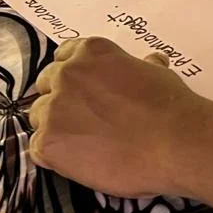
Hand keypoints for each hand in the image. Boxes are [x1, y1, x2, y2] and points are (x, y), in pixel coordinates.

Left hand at [29, 38, 207, 198]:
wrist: (174, 143)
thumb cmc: (170, 106)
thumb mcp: (157, 73)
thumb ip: (142, 66)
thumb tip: (152, 61)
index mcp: (91, 52)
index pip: (64, 57)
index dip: (75, 76)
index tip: (86, 92)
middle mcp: (67, 73)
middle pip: (46, 84)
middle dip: (62, 100)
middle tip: (85, 121)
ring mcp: (54, 107)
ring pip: (39, 116)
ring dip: (56, 127)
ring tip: (85, 144)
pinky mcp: (48, 142)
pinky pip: (38, 147)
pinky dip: (55, 155)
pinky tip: (80, 160)